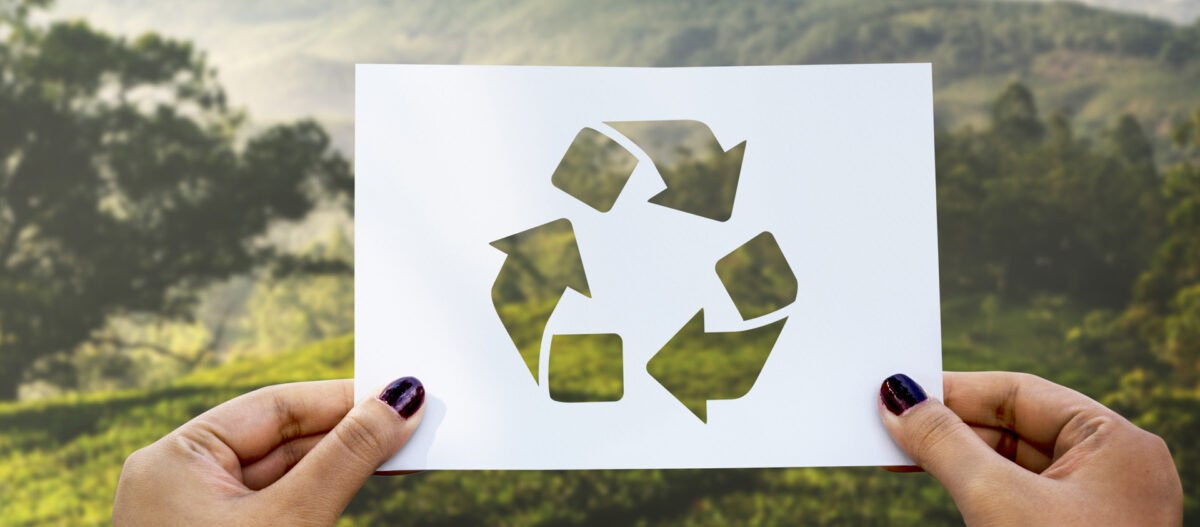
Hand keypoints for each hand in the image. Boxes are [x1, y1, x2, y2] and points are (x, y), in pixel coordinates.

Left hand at [114, 377, 425, 525]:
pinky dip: (323, 494)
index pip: (274, 406)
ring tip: (402, 452)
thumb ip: (348, 456)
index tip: (402, 393)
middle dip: (349, 432)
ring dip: (343, 464)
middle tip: (415, 423)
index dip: (342, 398)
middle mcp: (181, 480)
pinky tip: (364, 482)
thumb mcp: (293, 519)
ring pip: (285, 474)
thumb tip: (400, 400)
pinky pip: (279, 506)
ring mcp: (199, 516)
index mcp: (175, 459)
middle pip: (281, 437)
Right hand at [878, 372, 1180, 525]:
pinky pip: (1012, 498)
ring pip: (1008, 464)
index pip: (1019, 394)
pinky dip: (969, 487)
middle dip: (946, 427)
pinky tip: (928, 479)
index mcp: (1117, 443)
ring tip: (894, 453)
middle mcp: (1111, 469)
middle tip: (885, 423)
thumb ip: (942, 442)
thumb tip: (897, 398)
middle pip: (1011, 427)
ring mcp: (1094, 508)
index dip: (953, 390)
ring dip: (950, 458)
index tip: (896, 390)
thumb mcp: (994, 499)